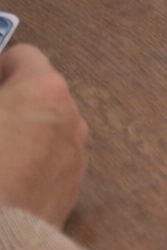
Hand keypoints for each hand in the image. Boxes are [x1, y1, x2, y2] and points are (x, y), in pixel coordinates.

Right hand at [0, 44, 87, 226]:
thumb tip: (2, 107)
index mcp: (44, 89)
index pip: (23, 56)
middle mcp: (71, 116)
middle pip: (38, 94)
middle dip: (10, 102)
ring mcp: (76, 157)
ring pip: (47, 131)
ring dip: (23, 134)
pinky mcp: (71, 194)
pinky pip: (50, 165)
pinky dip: (30, 165)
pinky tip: (6, 185)